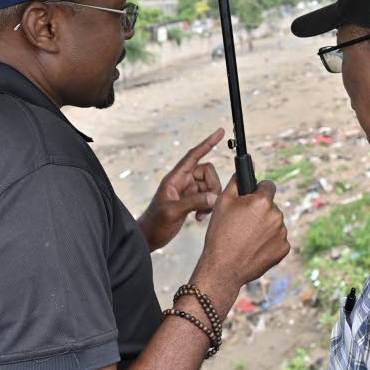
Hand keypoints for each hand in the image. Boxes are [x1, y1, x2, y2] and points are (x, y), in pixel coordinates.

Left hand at [137, 128, 224, 251]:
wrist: (149, 237)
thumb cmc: (154, 223)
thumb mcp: (172, 212)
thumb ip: (193, 203)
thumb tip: (214, 197)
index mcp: (175, 178)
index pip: (194, 155)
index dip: (207, 143)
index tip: (220, 132)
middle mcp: (182, 181)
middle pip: (207, 172)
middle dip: (212, 186)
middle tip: (208, 204)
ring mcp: (187, 191)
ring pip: (209, 185)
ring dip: (210, 199)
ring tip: (201, 214)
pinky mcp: (190, 201)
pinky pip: (207, 197)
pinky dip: (207, 206)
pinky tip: (199, 217)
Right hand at [192, 176, 289, 303]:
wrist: (223, 268)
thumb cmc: (220, 234)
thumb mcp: (222, 202)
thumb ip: (237, 181)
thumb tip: (245, 167)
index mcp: (263, 201)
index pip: (268, 186)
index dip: (258, 191)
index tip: (251, 199)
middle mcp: (276, 215)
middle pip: (270, 206)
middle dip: (259, 211)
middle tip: (242, 223)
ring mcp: (282, 233)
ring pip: (274, 223)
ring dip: (264, 227)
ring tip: (246, 237)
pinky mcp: (283, 249)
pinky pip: (278, 239)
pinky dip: (268, 242)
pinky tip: (253, 247)